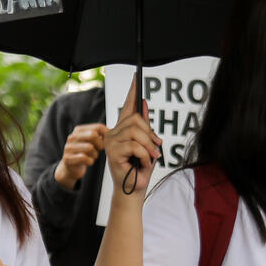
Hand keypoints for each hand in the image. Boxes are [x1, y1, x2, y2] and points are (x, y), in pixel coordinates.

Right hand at [53, 122, 106, 189]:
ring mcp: (68, 147)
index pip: (98, 127)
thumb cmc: (84, 153)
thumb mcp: (92, 142)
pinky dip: (90, 161)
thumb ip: (101, 136)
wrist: (71, 168)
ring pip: (89, 147)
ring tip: (93, 156)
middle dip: (100, 144)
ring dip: (95, 154)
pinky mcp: (67, 158)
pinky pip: (84, 158)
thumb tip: (114, 131)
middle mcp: (72, 137)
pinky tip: (88, 162)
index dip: (107, 135)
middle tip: (100, 150)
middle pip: (93, 135)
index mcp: (79, 130)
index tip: (109, 141)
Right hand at [104, 82, 161, 200]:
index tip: (136, 76)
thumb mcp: (147, 145)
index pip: (127, 107)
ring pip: (136, 132)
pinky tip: (141, 164)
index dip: (132, 92)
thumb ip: (145, 127)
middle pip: (136, 119)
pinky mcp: (112, 152)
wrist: (134, 189)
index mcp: (122, 130)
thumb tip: (144, 103)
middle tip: (155, 149)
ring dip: (148, 147)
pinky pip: (135, 146)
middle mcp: (113, 133)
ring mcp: (110, 142)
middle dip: (150, 135)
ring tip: (149, 158)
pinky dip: (144, 156)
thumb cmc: (139, 169)